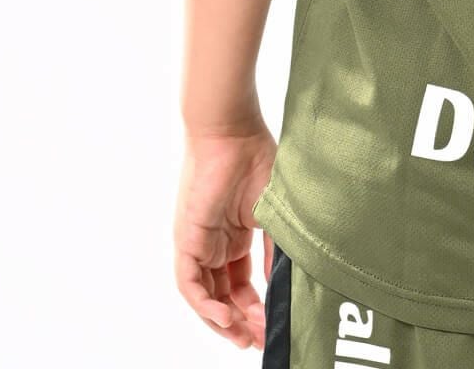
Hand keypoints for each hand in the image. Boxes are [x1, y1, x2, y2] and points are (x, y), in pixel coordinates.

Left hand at [173, 117, 277, 348]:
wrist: (232, 132)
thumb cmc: (258, 158)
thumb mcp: (276, 212)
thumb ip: (277, 247)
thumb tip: (287, 282)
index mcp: (237, 235)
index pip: (244, 283)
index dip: (258, 307)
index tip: (275, 326)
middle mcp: (215, 244)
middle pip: (225, 296)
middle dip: (242, 322)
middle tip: (262, 340)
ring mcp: (199, 243)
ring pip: (205, 296)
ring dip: (223, 320)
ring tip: (245, 337)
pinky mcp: (187, 239)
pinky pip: (190, 283)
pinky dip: (204, 304)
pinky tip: (225, 317)